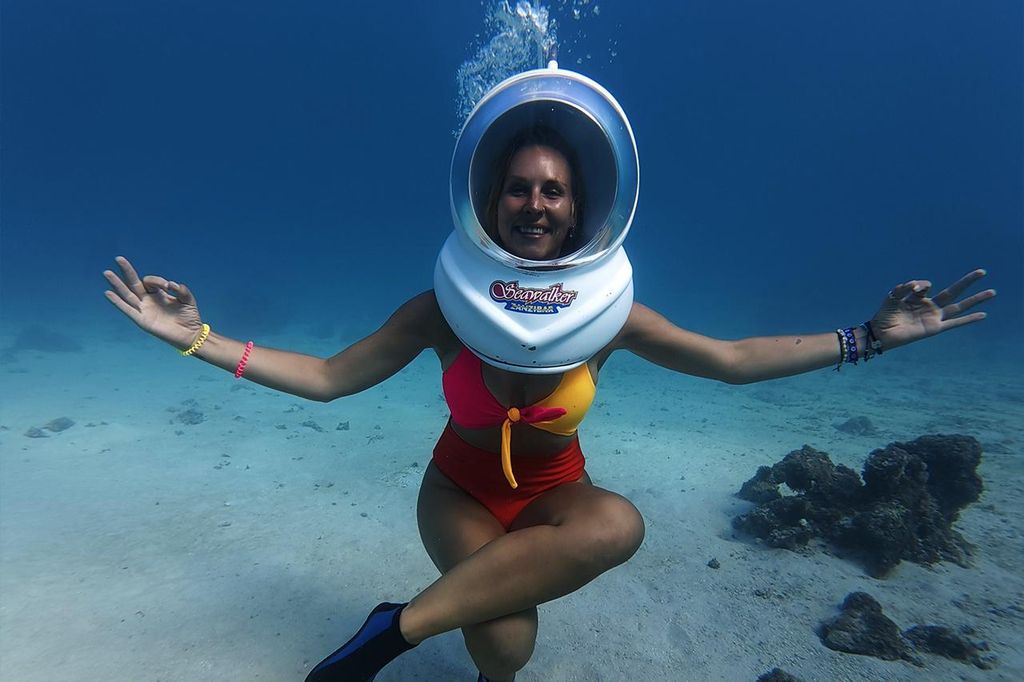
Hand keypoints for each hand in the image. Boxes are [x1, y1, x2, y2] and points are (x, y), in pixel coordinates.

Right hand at [103, 256, 203, 350]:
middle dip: (127, 271)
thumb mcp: (188, 300)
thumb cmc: (189, 317)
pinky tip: (108, 293)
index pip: (150, 281)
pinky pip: (127, 310)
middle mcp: (149, 300)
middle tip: (118, 258)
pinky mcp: (142, 320)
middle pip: (134, 283)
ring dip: (117, 283)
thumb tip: (171, 284)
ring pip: (127, 294)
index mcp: (159, 294)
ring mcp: (144, 309)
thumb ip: (182, 290)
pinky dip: (117, 302)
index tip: (168, 286)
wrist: (189, 335)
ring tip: (107, 272)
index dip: (157, 280)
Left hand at [870, 269, 994, 350]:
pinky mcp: (934, 328)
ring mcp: (934, 317)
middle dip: (967, 281)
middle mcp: (929, 306)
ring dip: (976, 299)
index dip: (919, 285)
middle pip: (953, 292)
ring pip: (959, 306)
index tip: (908, 289)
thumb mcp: (892, 296)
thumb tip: (920, 285)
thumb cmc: (884, 315)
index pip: (926, 285)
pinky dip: (969, 320)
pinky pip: (955, 323)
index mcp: (918, 298)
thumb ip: (905, 288)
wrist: (880, 333)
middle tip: (983, 271)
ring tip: (992, 292)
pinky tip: (983, 315)